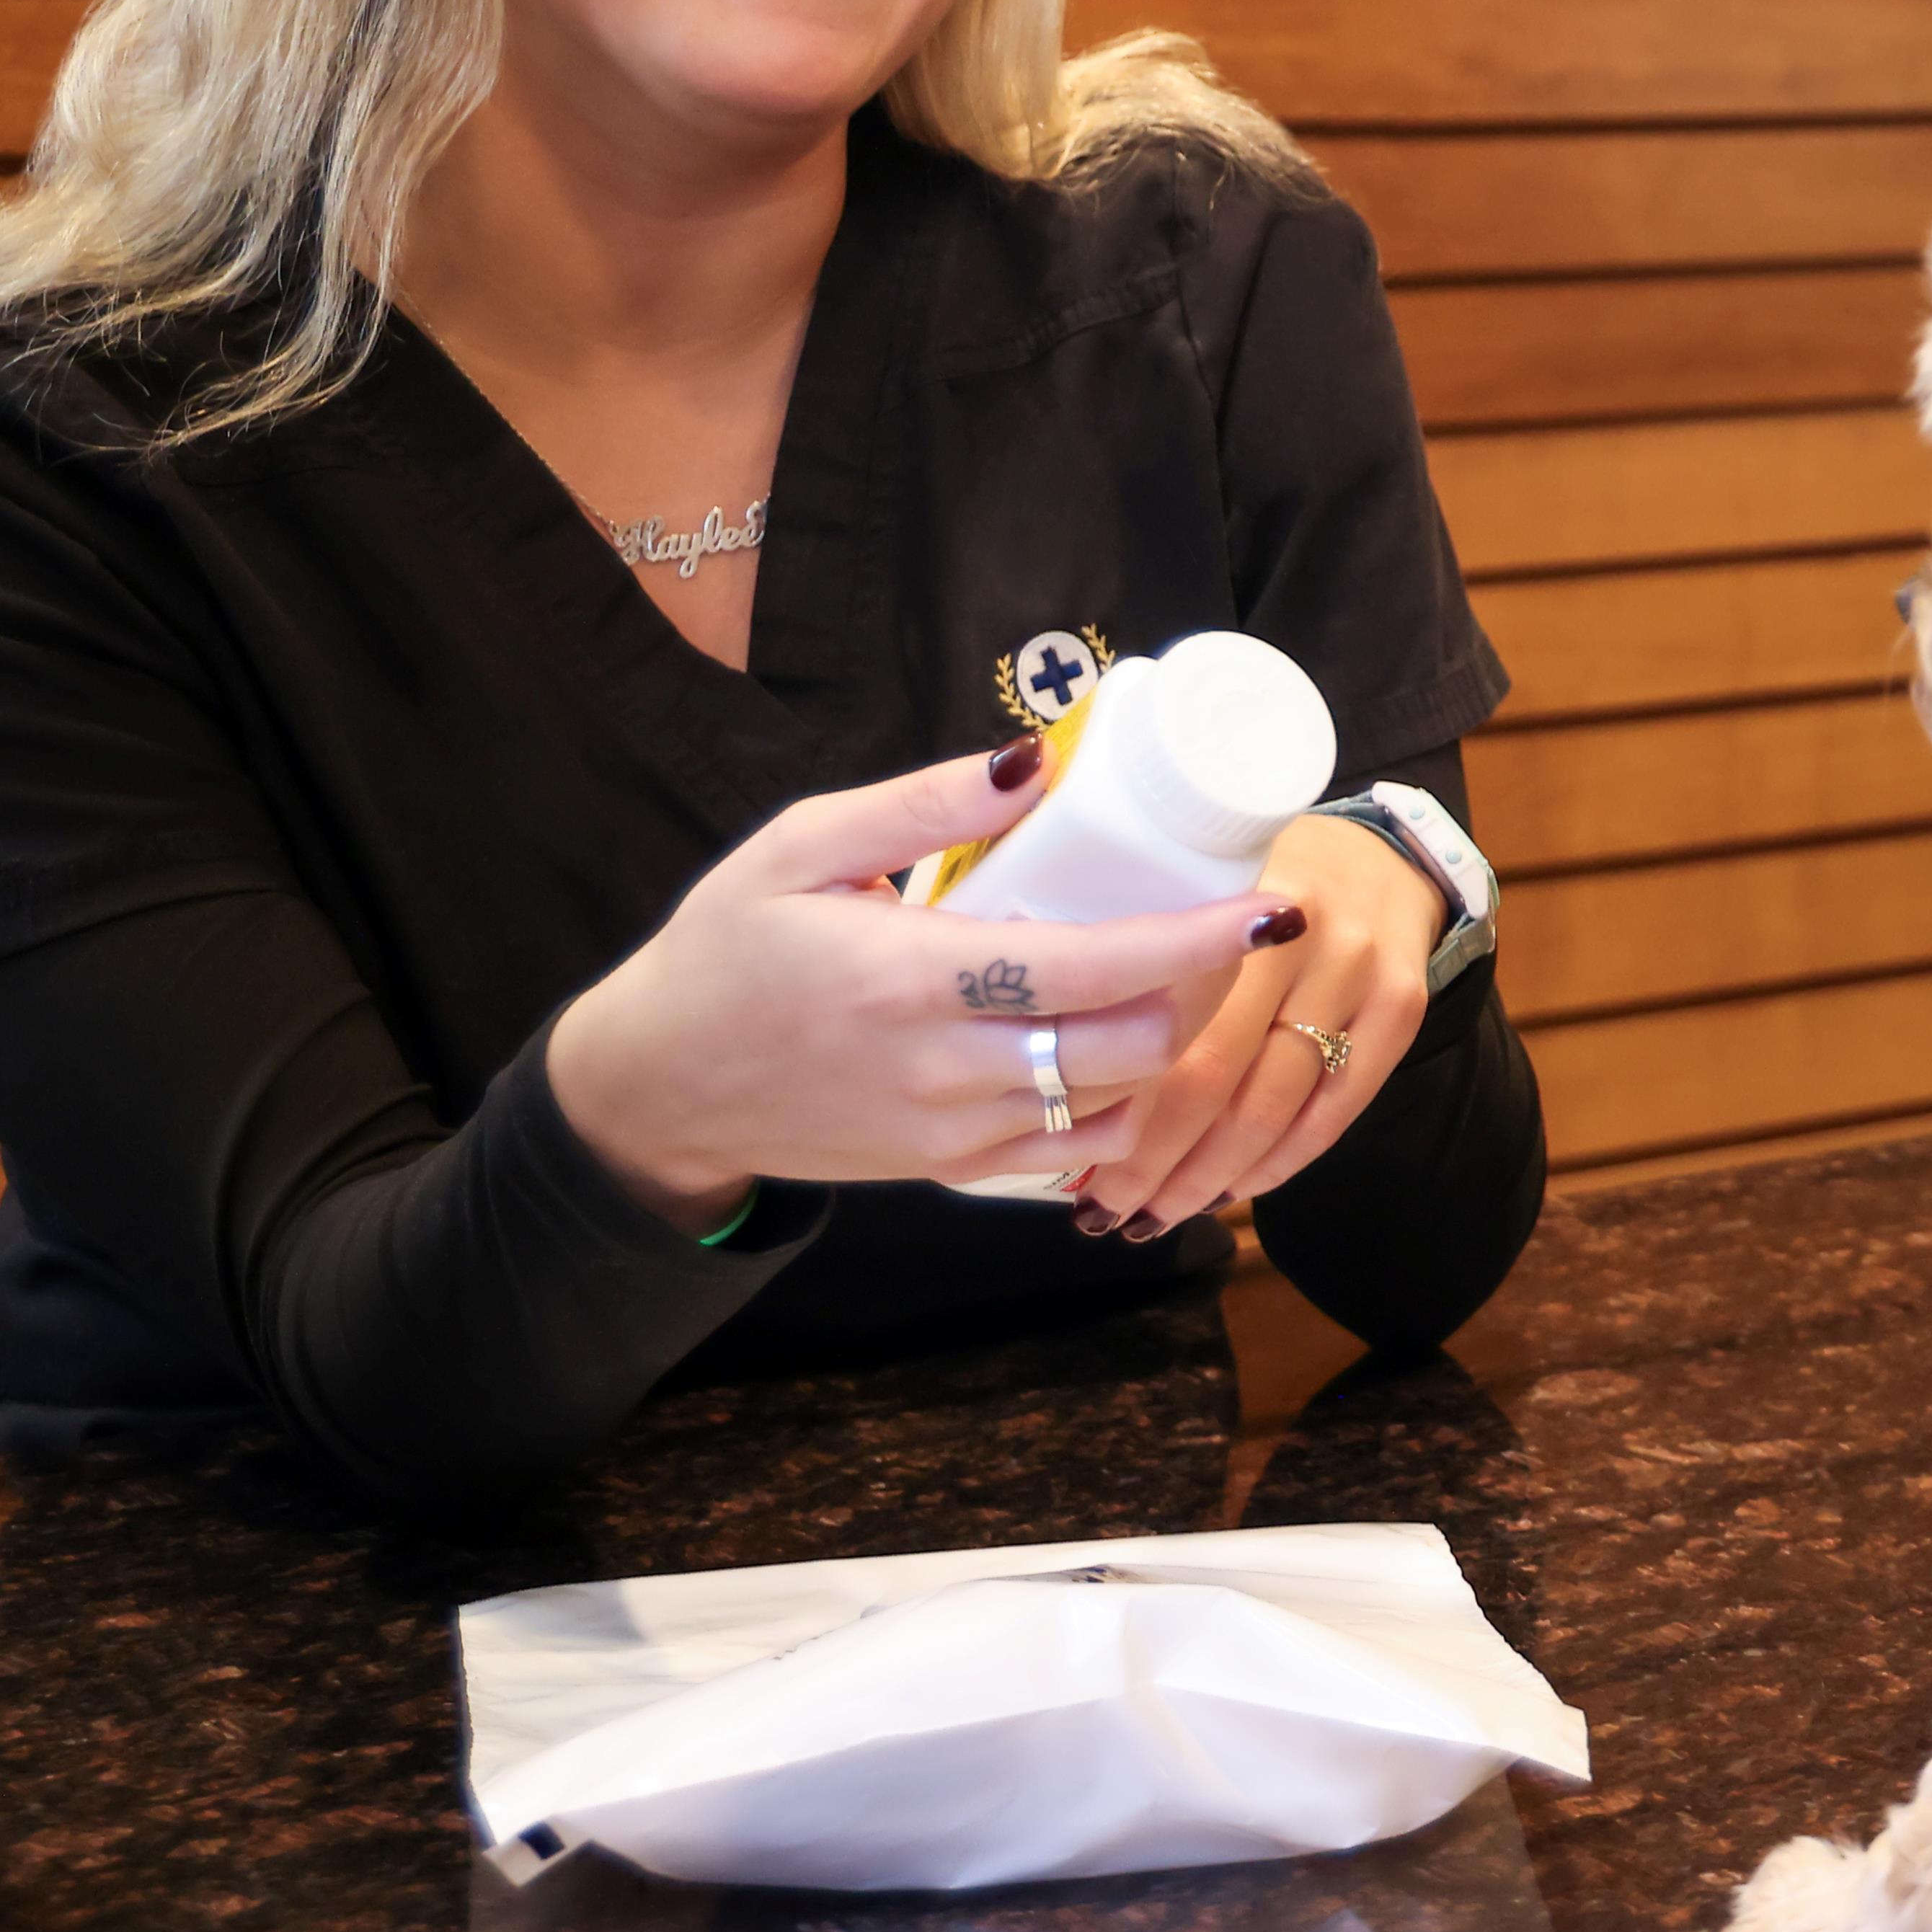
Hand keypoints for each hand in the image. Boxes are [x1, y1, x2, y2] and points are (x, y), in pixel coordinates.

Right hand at [543, 740, 1302, 1226]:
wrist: (657, 1085)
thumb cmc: (727, 947)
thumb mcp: (801, 847)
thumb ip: (924, 806)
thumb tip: (1037, 760)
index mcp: (912, 977)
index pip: (1095, 967)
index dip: (1200, 941)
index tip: (1274, 908)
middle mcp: (944, 1070)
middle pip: (1132, 1048)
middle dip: (1198, 991)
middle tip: (1217, 931)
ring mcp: (951, 1135)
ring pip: (1116, 1105)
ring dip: (1167, 1047)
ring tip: (1174, 979)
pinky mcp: (948, 1171)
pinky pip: (1075, 1155)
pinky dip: (1120, 1106)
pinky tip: (1113, 1048)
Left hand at [1056, 810, 1448, 1241]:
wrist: (1377, 850)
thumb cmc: (1249, 878)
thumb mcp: (1184, 887)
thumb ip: (1135, 958)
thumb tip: (1053, 1072)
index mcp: (1230, 895)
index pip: (1166, 1026)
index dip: (1115, 1107)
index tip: (1065, 1155)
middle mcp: (1306, 931)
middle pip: (1217, 1078)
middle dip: (1152, 1161)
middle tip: (1101, 1209)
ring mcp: (1362, 971)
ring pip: (1274, 1108)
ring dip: (1207, 1179)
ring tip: (1153, 1216)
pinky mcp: (1402, 1007)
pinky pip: (1334, 1112)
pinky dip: (1276, 1165)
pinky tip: (1229, 1191)